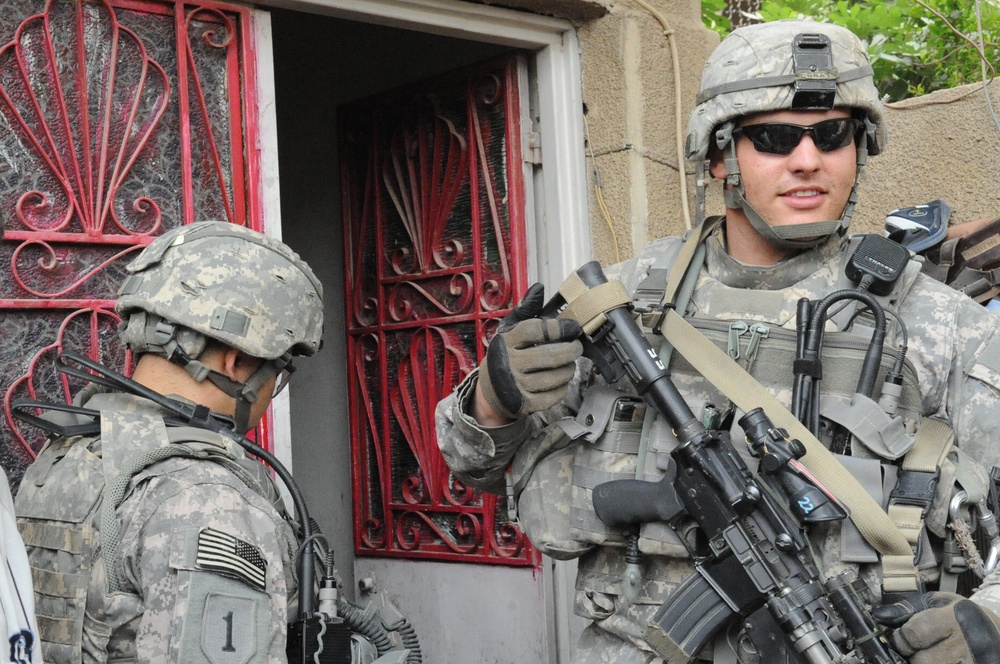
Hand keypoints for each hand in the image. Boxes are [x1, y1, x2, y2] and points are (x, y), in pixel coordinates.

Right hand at [477, 283, 582, 421]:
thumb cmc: (506, 353)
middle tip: (577, 346)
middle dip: (570, 350)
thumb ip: (526, 309)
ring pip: (553, 377)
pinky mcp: (524, 404)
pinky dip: (563, 387)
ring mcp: (516, 386)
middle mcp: (508, 364)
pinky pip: (552, 396)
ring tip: (570, 363)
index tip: (572, 327)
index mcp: (506, 341)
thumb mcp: (511, 329)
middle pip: (548, 356)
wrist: (492, 389)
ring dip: (569, 369)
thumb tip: (539, 288)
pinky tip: (562, 379)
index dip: (557, 328)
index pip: (534, 331)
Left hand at [872, 592, 999, 663]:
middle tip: (920, 648)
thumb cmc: (962, 616)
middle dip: (913, 655)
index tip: (900, 638)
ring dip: (924, 663)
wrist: (996, 632)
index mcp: (954, 618)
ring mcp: (973, 662)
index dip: (900, 639)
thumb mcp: (937, 602)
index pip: (913, 634)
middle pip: (922, 660)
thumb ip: (907, 609)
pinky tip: (941, 660)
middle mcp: (968, 643)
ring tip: (933, 654)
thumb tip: (880, 616)